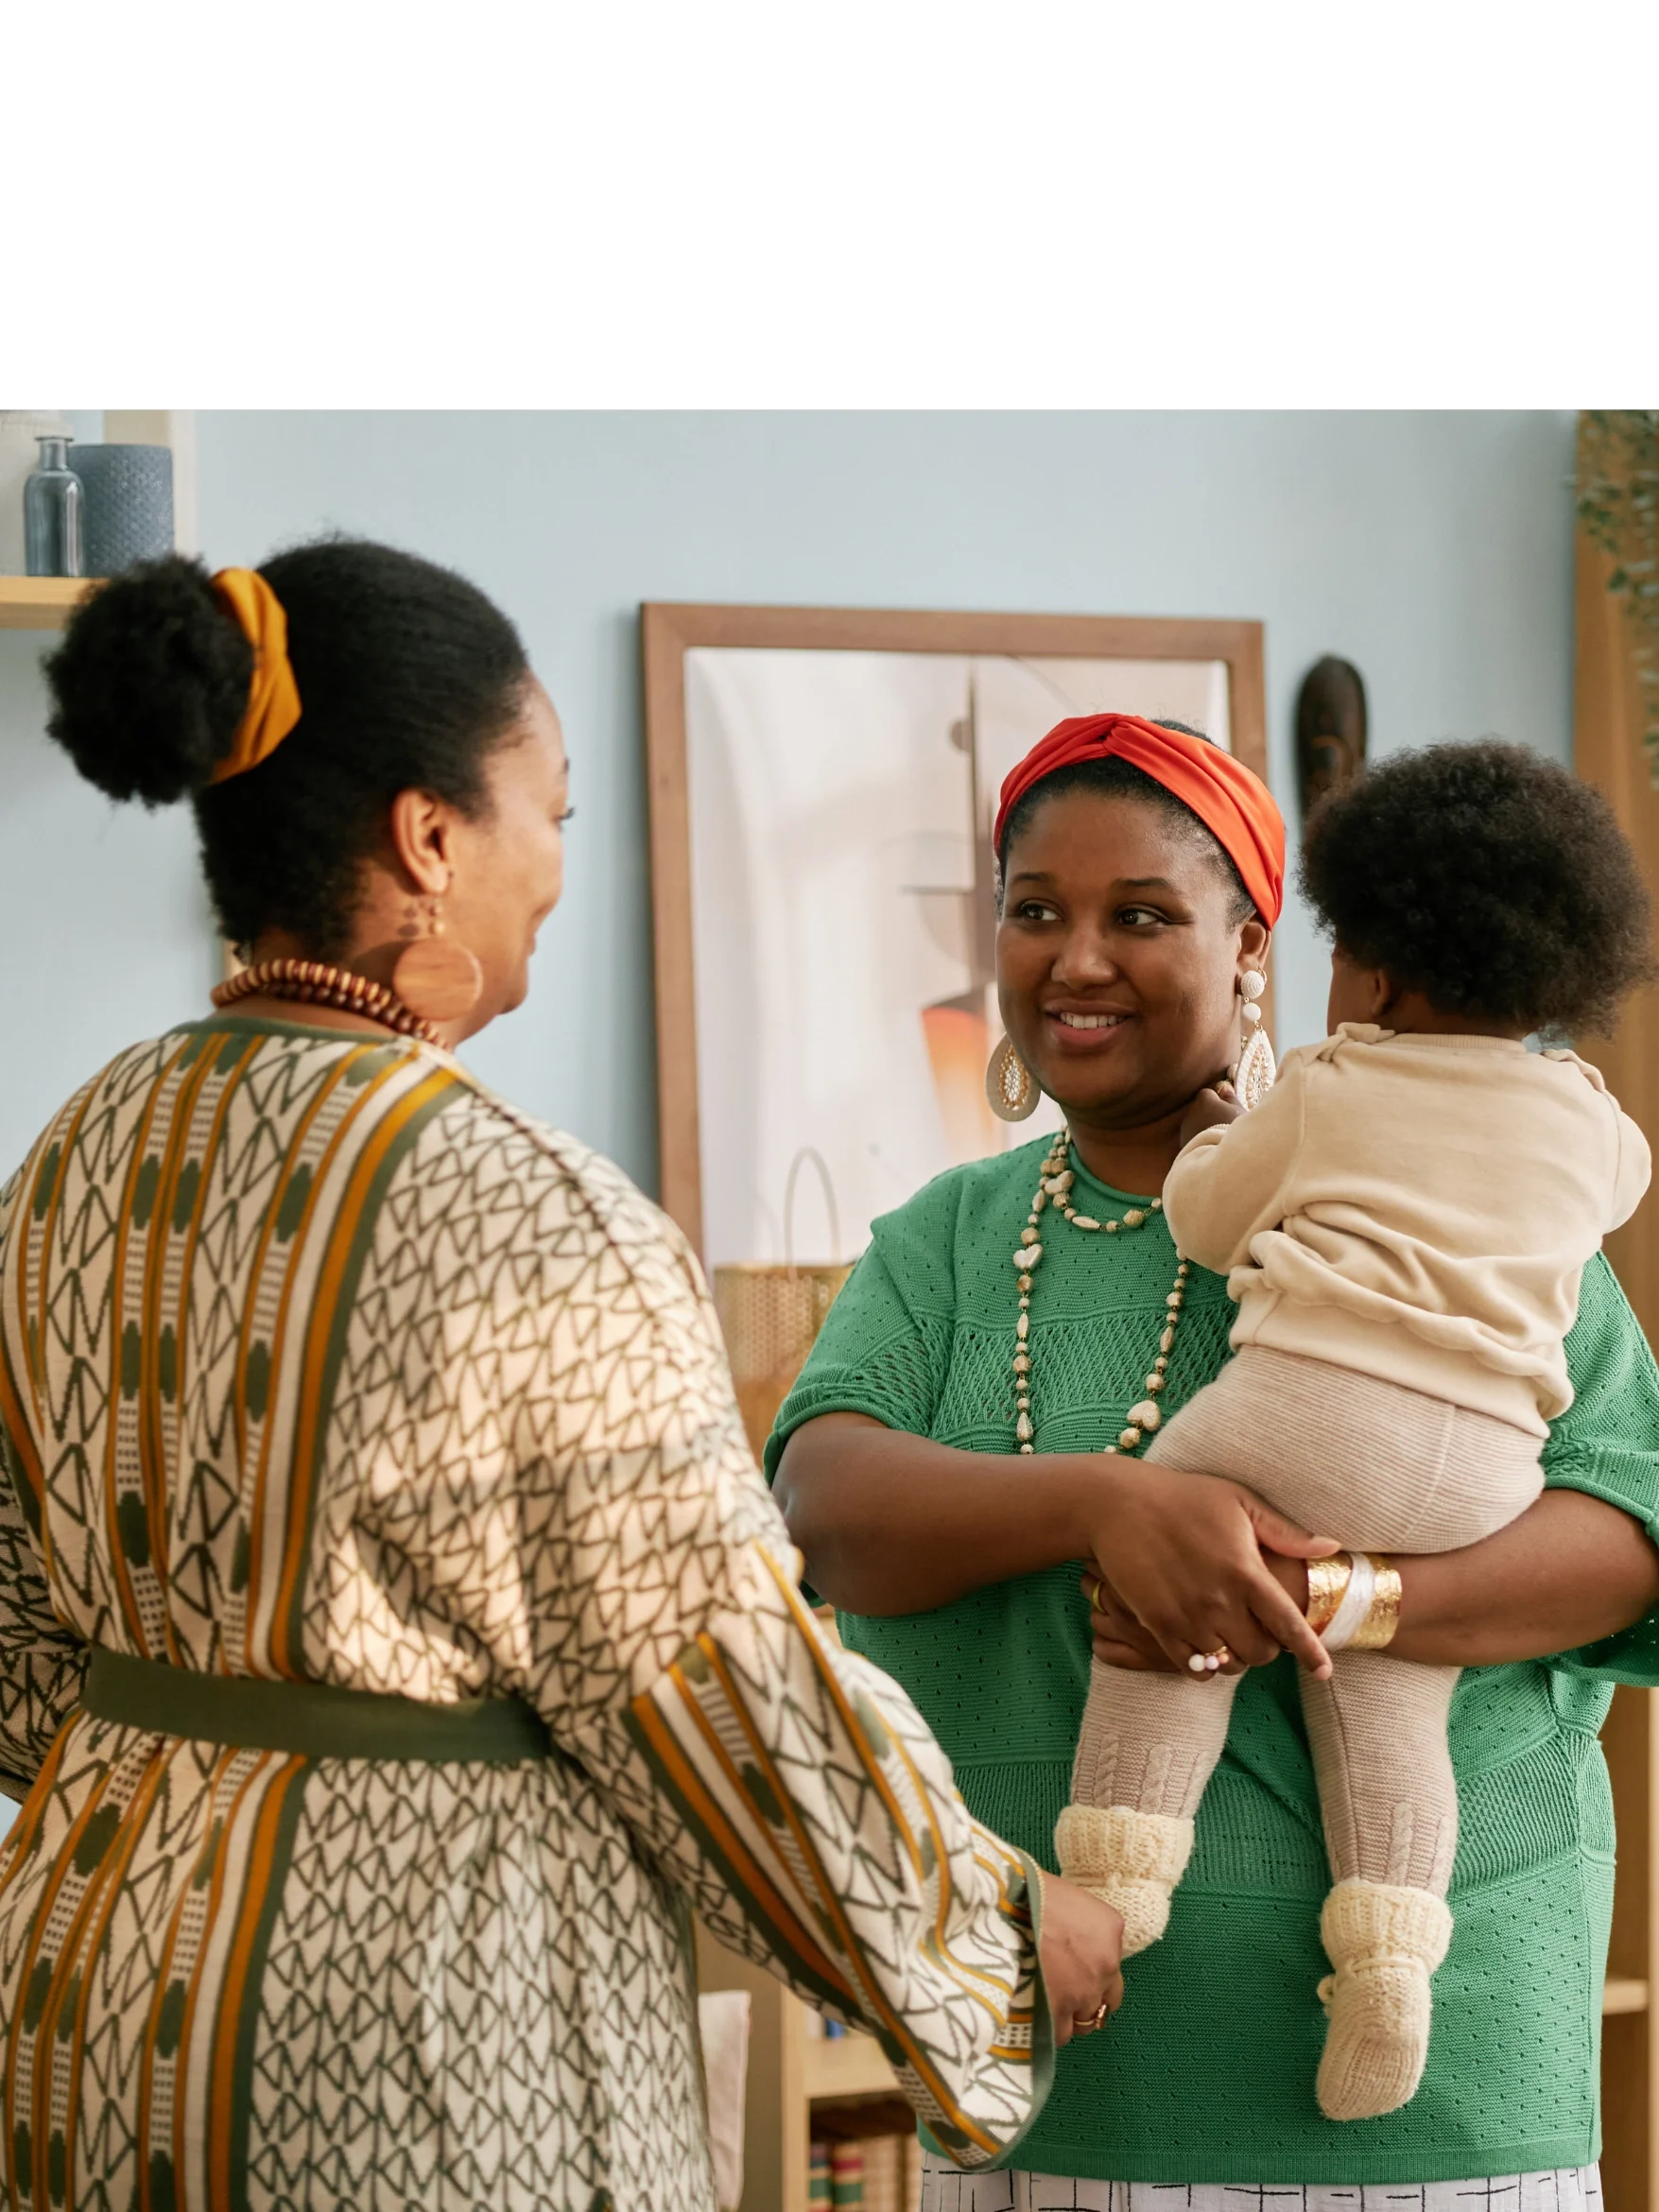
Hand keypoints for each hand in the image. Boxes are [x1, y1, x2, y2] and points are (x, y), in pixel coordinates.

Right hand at [1037, 1872, 1124, 2045]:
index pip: (1112, 1957)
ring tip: (1046, 2004)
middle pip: (1108, 1996)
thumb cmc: (1023, 1892)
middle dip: (1089, 1996)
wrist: (998, 1912)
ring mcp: (1085, 1992)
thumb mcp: (1062, 1895)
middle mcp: (1106, 1964)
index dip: (1091, 1963)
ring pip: (1087, 2019)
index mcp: (1109, 1928)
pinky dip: (1051, 2028)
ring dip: (1071, 2014)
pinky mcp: (1060, 2014)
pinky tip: (1035, 2016)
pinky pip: (1062, 2033)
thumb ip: (1077, 1921)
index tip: (1072, 1962)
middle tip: (1064, 1988)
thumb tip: (1067, 1933)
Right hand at [1083, 1461, 1334, 1677]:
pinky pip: (1191, 1667)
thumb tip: (1331, 1547)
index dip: (1311, 1652)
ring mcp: (1187, 1615)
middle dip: (1268, 1650)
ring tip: (1233, 1641)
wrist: (1118, 1504)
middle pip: (1260, 1653)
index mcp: (1246, 1570)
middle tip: (1263, 1636)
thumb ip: (1285, 1532)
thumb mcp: (1239, 1502)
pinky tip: (1205, 1650)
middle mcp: (1220, 1600)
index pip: (1289, 1625)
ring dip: (1236, 1658)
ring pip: (1227, 1664)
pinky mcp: (1158, 1623)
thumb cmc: (1183, 1497)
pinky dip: (1204, 1667)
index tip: (1323, 1671)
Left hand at [1177, 1085, 1244, 1148]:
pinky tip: (1209, 1145)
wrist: (1224, 1159)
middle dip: (1208, 1113)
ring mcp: (1185, 1128)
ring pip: (1194, 1122)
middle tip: (1222, 1124)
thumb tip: (1225, 1087)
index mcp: (1204, 1101)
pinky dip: (1198, 1138)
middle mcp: (1191, 1112)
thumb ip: (1230, 1098)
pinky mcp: (1183, 1143)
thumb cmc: (1235, 1131)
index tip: (1225, 1108)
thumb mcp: (1239, 1112)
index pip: (1207, 1093)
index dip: (1216, 1099)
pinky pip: (1191, 1136)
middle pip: (1199, 1108)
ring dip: (1202, 1126)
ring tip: (1216, 1137)